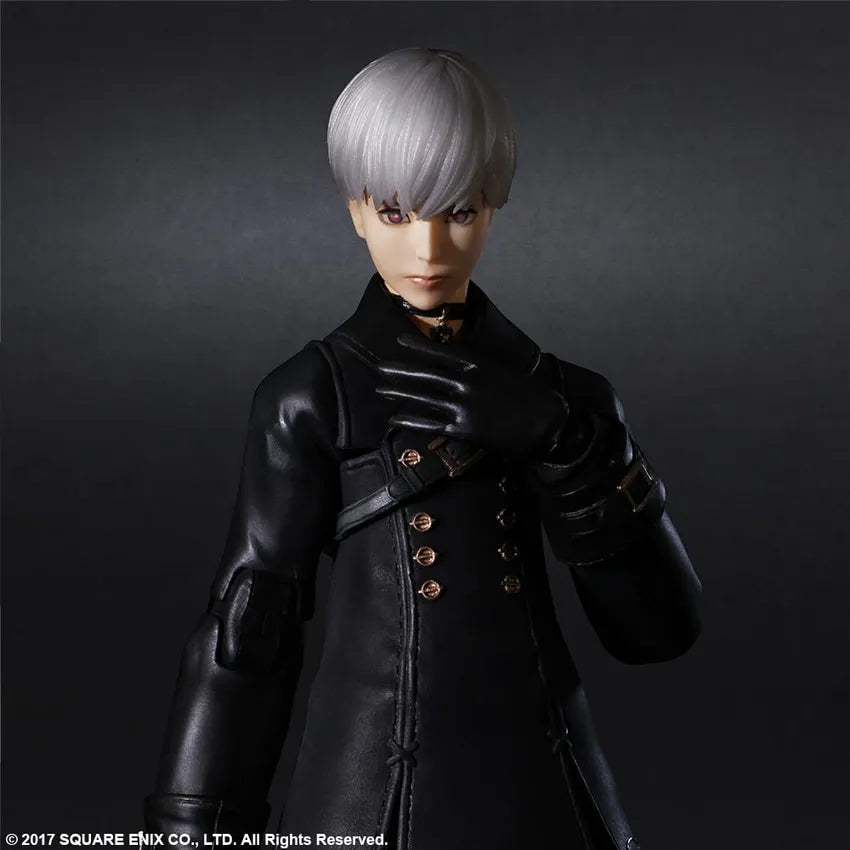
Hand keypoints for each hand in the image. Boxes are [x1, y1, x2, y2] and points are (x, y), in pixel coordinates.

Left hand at [376, 332, 569, 458]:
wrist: (546, 423)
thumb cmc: (529, 396)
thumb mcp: (502, 372)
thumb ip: (479, 368)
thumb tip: (458, 366)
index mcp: (477, 364)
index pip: (439, 352)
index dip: (417, 347)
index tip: (400, 341)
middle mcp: (466, 382)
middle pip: (424, 374)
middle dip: (400, 370)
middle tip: (381, 367)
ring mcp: (462, 405)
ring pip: (422, 397)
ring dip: (399, 393)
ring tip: (382, 389)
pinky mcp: (463, 428)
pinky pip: (429, 423)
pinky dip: (410, 420)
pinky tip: (395, 419)